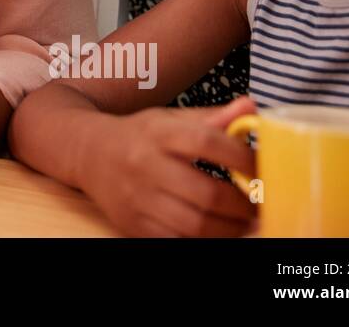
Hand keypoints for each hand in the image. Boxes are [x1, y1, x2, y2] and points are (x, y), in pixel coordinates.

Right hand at [80, 97, 258, 236]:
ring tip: (244, 223)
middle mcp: (145, 165)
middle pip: (206, 193)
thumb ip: (212, 117)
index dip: (243, 158)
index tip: (260, 169)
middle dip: (244, 205)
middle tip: (259, 205)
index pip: (207, 142)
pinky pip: (176, 241)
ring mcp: (137, 198)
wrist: (88, 153)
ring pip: (196, 226)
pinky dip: (203, 240)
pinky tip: (215, 231)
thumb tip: (250, 107)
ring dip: (230, 229)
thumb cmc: (139, 136)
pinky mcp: (132, 224)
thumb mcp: (169, 119)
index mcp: (158, 132)